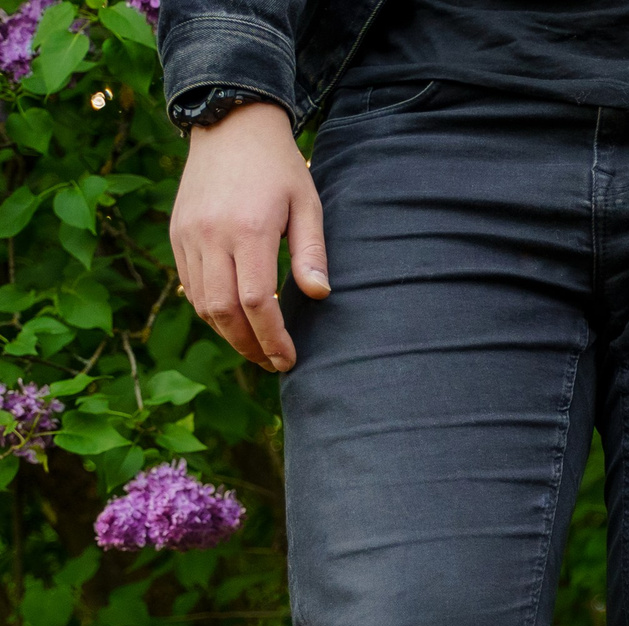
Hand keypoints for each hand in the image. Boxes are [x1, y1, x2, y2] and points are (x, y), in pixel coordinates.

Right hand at [170, 102, 329, 372]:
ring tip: (256, 347)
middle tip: (273, 363)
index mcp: (248, 230)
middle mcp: (211, 236)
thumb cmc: (279, 167)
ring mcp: (188, 235)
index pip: (256, 302)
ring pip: (202, 303)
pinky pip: (190, 285)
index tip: (289, 359)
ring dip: (228, 333)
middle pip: (223, 312)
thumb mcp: (307, 203)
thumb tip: (319, 295)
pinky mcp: (176, 233)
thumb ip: (311, 251)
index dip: (273, 338)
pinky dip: (210, 310)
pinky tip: (234, 319)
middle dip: (249, 345)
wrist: (230, 126)